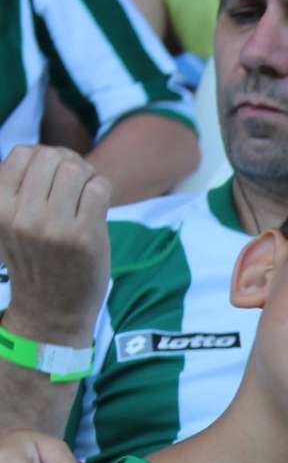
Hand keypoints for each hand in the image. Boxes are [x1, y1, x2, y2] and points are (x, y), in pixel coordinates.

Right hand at [0, 145, 110, 348]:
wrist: (51, 311)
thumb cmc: (36, 261)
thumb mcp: (10, 223)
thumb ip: (20, 190)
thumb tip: (45, 152)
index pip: (22, 153)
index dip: (44, 156)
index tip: (55, 174)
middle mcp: (22, 216)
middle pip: (51, 157)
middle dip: (69, 163)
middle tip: (77, 182)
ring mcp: (54, 227)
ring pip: (75, 169)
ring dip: (88, 175)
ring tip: (88, 193)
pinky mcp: (85, 237)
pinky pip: (99, 188)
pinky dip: (103, 190)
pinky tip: (99, 206)